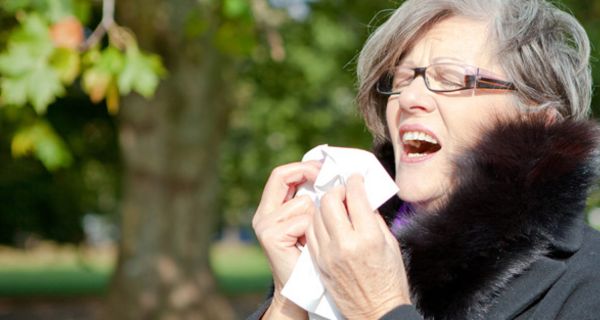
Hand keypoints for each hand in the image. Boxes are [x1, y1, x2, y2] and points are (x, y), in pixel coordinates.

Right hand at [252, 161, 320, 318]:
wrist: (303, 288)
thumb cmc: (313, 254)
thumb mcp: (310, 221)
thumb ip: (311, 199)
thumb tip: (328, 172)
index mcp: (271, 208)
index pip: (281, 174)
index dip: (302, 166)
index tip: (324, 167)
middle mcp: (263, 214)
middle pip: (282, 177)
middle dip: (307, 173)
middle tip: (326, 176)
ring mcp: (264, 225)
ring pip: (302, 202)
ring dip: (317, 216)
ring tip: (316, 234)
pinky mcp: (270, 236)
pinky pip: (302, 219)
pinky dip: (312, 230)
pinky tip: (310, 245)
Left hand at [307, 174, 410, 319]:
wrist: (376, 313)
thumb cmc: (390, 279)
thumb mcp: (390, 244)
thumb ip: (374, 218)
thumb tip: (362, 197)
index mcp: (368, 237)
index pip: (355, 196)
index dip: (355, 182)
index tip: (355, 178)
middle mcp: (345, 244)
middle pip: (329, 201)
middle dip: (336, 190)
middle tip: (344, 191)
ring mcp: (328, 254)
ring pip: (316, 215)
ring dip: (325, 205)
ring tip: (335, 206)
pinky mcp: (318, 263)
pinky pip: (311, 232)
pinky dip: (318, 222)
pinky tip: (327, 222)